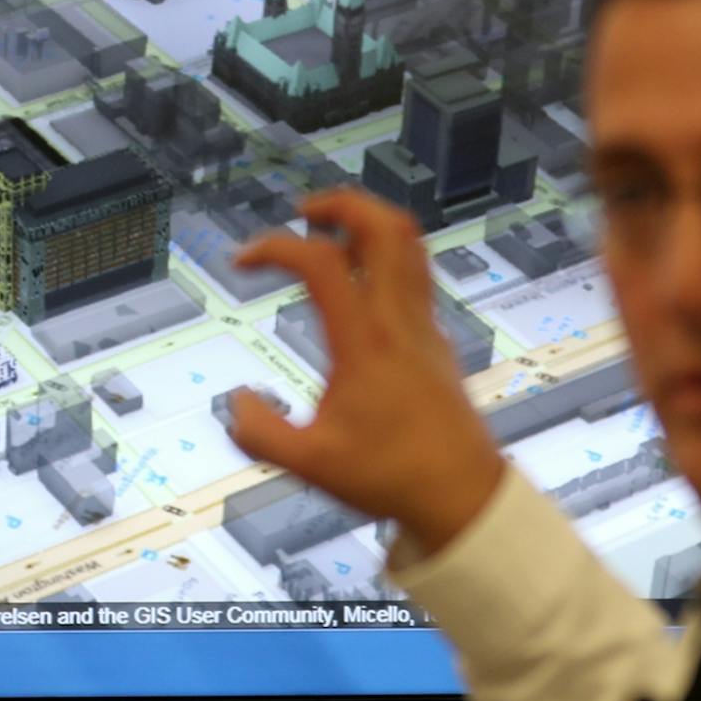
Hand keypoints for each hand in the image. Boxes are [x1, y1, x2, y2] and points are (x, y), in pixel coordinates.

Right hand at [230, 188, 504, 554]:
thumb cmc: (393, 479)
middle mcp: (401, 323)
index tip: (244, 260)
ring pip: (410, 244)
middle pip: (384, 226)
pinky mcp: (437, 342)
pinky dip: (385, 259)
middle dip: (339, 204)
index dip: (275, 247)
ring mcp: (425, 328)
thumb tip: (237, 402)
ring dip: (368, 224)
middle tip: (304, 212)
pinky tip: (360, 287)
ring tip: (331, 235)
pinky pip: (416, 276)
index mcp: (366, 343)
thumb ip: (260, 433)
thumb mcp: (309, 465)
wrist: (462, 497)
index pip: (321, 262)